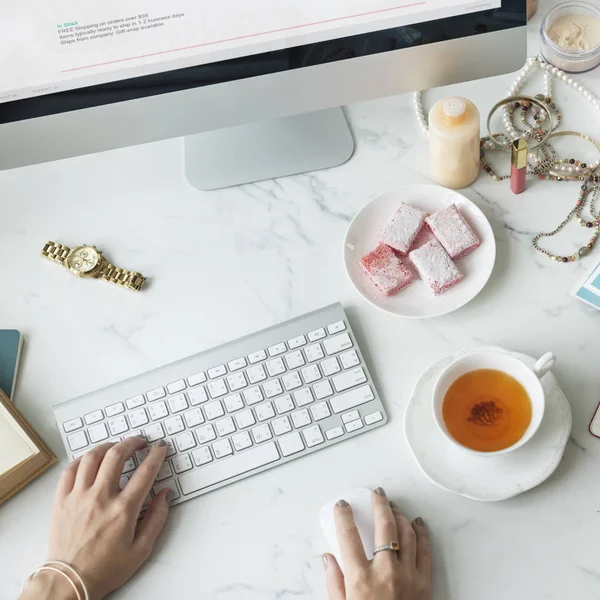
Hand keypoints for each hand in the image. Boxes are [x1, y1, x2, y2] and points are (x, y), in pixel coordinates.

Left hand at [20, 437, 171, 599]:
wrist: (69, 582)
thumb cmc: (104, 569)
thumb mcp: (141, 550)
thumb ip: (157, 519)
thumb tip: (165, 495)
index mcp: (123, 510)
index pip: (145, 471)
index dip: (156, 455)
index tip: (160, 448)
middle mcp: (101, 498)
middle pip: (117, 455)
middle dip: (132, 442)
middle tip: (139, 442)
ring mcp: (79, 497)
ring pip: (92, 457)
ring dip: (108, 446)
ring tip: (116, 447)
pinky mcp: (62, 500)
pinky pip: (70, 469)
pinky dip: (82, 459)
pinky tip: (90, 460)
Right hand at [323, 488, 430, 599]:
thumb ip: (334, 583)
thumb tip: (328, 558)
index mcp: (360, 579)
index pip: (348, 535)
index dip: (344, 515)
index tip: (342, 505)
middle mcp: (386, 573)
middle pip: (384, 526)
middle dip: (379, 504)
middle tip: (375, 494)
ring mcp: (408, 577)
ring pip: (407, 533)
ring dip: (399, 515)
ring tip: (393, 507)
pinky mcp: (425, 584)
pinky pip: (425, 550)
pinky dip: (421, 533)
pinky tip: (417, 524)